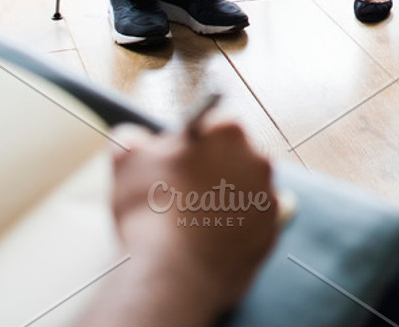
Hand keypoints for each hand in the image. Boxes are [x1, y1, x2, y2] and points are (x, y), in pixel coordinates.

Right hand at [104, 121, 279, 322]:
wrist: (172, 274)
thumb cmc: (150, 211)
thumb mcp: (126, 159)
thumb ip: (134, 139)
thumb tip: (135, 139)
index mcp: (228, 131)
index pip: (214, 124)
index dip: (195, 142)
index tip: (181, 159)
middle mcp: (258, 159)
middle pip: (235, 155)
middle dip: (213, 168)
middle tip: (183, 192)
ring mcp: (268, 198)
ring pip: (246, 189)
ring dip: (226, 198)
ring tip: (194, 220)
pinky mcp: (271, 234)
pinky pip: (253, 223)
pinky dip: (236, 228)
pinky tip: (210, 239)